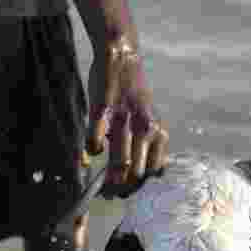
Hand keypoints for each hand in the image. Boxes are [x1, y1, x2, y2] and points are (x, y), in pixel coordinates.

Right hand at [86, 38, 168, 197]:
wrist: (122, 57)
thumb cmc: (134, 94)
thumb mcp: (151, 119)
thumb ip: (150, 145)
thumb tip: (144, 175)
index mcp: (159, 131)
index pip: (154, 172)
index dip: (140, 187)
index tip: (127, 193)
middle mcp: (147, 127)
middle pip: (137, 173)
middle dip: (123, 188)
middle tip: (111, 194)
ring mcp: (125, 119)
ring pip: (121, 162)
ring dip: (109, 178)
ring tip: (102, 184)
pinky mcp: (103, 110)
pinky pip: (95, 141)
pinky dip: (92, 150)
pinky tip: (91, 150)